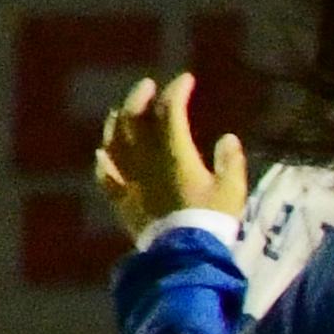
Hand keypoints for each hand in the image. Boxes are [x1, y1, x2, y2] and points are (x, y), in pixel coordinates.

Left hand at [91, 76, 247, 239]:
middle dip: (141, 97)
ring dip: (117, 123)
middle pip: (135, 119)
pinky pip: (106, 176)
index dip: (177, 90)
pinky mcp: (121, 200)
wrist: (183, 253)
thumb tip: (227, 139)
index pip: (170, 109)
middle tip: (149, 85)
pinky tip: (102, 155)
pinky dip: (103, 162)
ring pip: (115, 142)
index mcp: (173, 151)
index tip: (186, 80)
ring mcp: (130, 179)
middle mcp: (146, 158)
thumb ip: (229, 161)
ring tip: (120, 112)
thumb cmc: (210, 219)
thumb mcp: (231, 189)